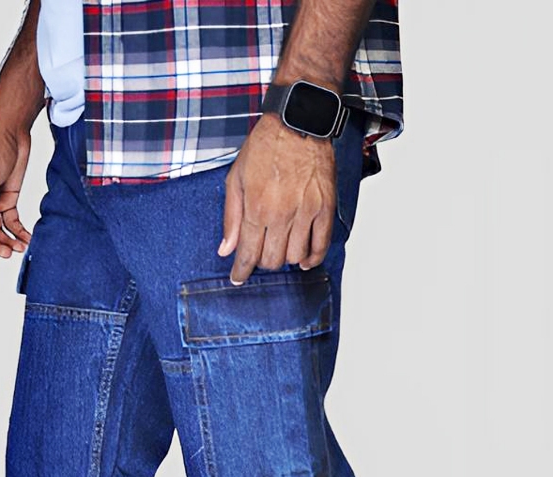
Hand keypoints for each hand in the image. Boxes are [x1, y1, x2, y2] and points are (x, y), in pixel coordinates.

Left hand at [219, 112, 336, 284]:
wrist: (298, 122)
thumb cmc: (265, 147)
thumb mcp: (236, 178)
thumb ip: (231, 217)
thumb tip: (226, 250)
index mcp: (257, 207)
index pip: (248, 253)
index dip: (241, 271)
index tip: (238, 278)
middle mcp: (282, 214)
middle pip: (272, 260)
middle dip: (263, 261)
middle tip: (260, 252)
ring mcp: (306, 212)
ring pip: (296, 256)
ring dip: (286, 258)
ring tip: (281, 247)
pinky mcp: (325, 207)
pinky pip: (321, 245)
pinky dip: (313, 258)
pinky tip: (305, 260)